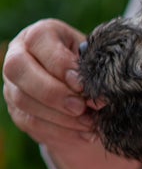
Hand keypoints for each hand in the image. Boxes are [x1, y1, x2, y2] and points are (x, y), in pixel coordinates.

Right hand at [3, 19, 140, 168]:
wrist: (85, 93)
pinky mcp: (18, 111)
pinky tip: (83, 133)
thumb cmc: (94, 69)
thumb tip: (100, 97)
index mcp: (40, 35)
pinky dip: (61, 131)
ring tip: (88, 123)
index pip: (38, 41)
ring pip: (23, 100)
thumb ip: (95, 71)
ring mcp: (13, 84)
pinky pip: (32, 122)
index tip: (82, 85)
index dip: (60, 64)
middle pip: (17, 69)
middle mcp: (19, 55)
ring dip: (59, 116)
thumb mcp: (96, 61)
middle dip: (52, 92)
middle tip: (81, 107)